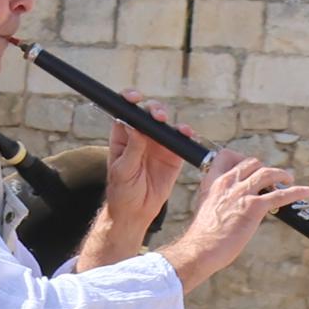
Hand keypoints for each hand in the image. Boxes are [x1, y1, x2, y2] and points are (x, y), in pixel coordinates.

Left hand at [101, 109, 187, 230]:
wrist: (137, 211)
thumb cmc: (122, 191)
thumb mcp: (123, 170)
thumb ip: (131, 148)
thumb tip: (136, 126)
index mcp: (123, 136)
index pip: (125, 111)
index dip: (129, 100)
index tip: (133, 97)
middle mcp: (141, 136)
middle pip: (148, 113)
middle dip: (154, 109)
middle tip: (157, 116)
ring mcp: (158, 143)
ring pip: (166, 123)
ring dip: (169, 119)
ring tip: (170, 124)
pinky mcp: (173, 154)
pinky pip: (180, 140)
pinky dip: (185, 134)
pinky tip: (186, 133)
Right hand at [161, 148, 308, 289]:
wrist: (201, 249)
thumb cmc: (203, 235)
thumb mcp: (206, 207)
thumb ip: (219, 199)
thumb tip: (231, 202)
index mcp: (213, 182)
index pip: (226, 156)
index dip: (241, 158)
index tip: (249, 167)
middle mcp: (228, 183)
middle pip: (252, 162)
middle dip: (264, 168)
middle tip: (271, 178)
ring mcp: (242, 194)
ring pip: (268, 173)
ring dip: (282, 175)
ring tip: (289, 180)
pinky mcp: (254, 207)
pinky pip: (280, 195)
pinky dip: (296, 192)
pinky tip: (305, 191)